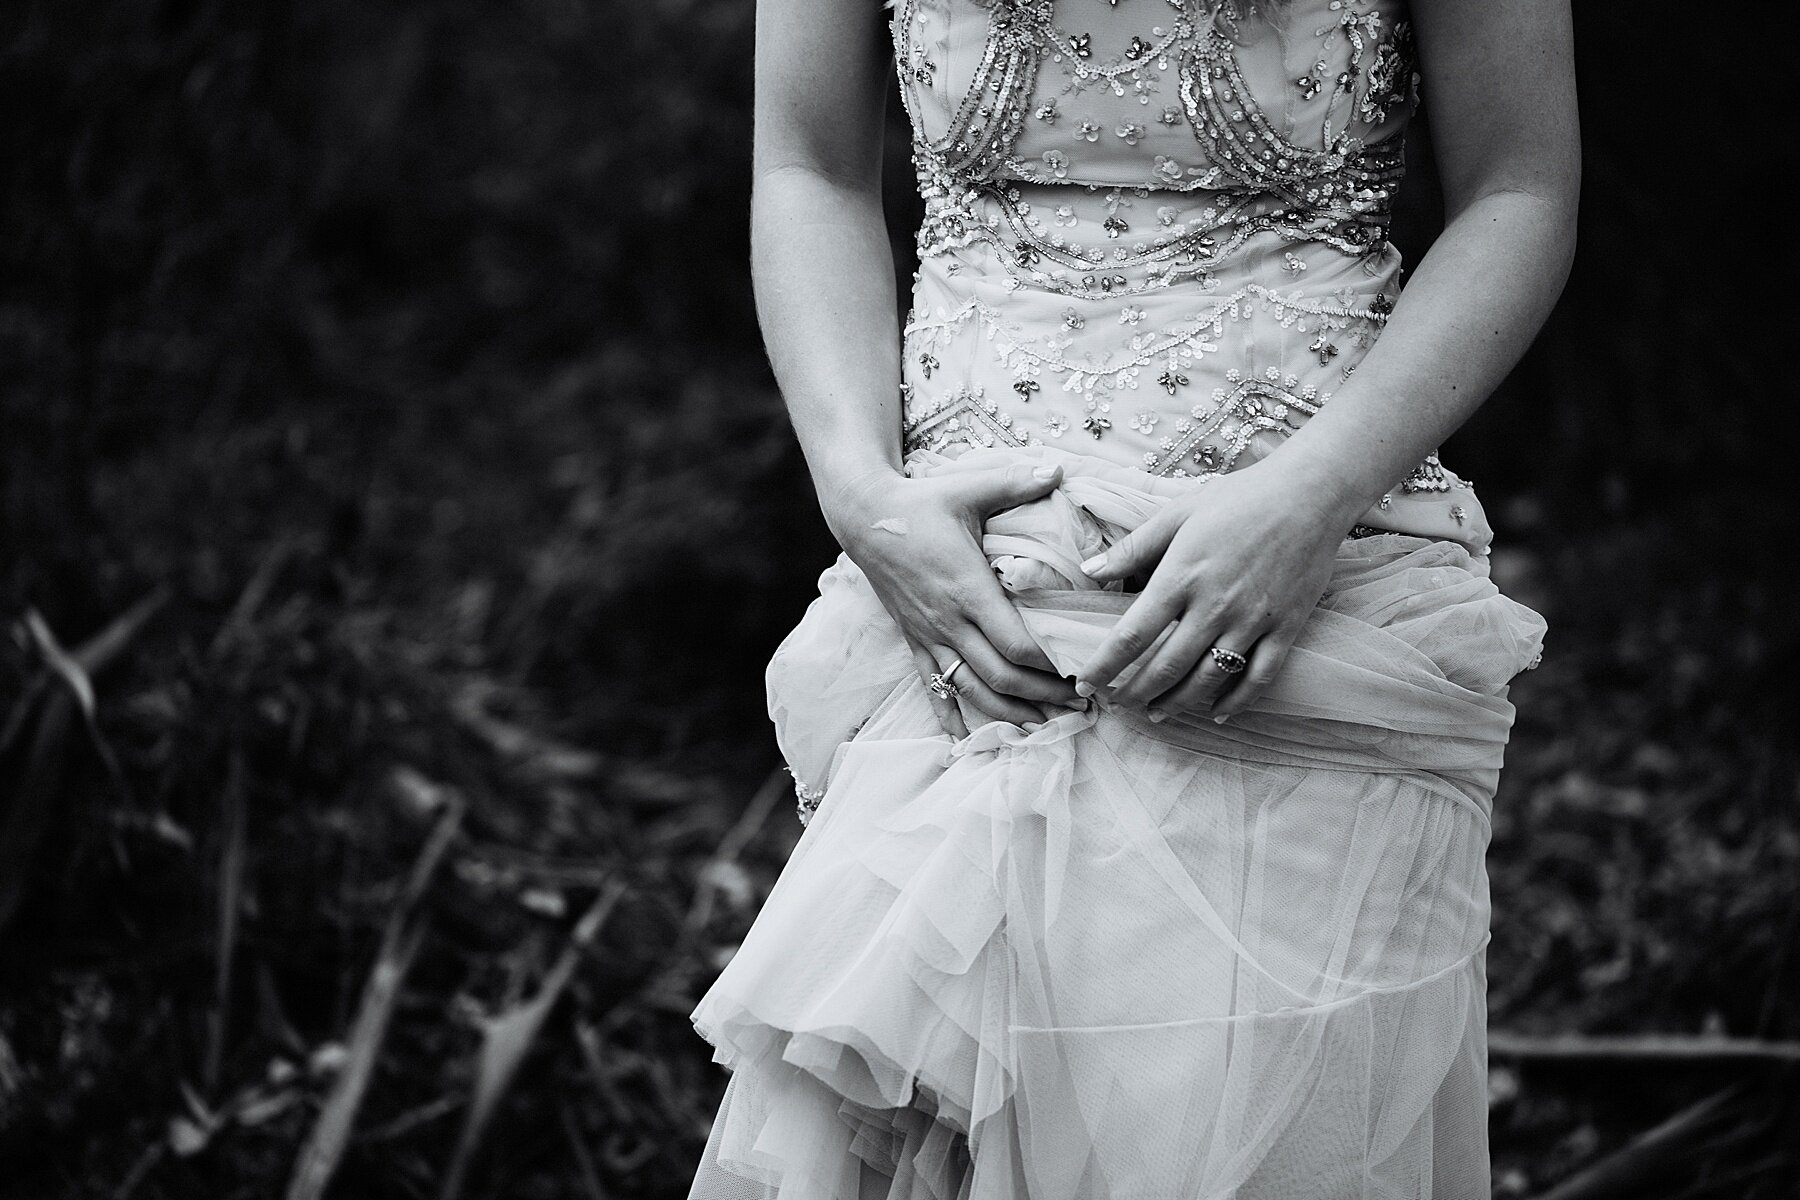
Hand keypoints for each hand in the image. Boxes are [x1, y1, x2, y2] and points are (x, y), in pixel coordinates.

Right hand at [826, 462, 1083, 735]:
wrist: (863, 517)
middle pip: (1001, 678)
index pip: (1015, 644)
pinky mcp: (914, 642)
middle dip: (1043, 698)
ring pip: (971, 692)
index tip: (1084, 670)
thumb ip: (1015, 482)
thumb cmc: (920, 502)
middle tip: (1082, 704)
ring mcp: (929, 636)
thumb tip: (1060, 469)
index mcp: (967, 589)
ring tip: (1047, 726)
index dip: (1051, 665)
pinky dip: (954, 719)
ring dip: (1010, 715)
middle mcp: (948, 621)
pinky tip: (971, 743)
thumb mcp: (969, 487)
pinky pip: (935, 689)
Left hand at [1075, 460, 1346, 720]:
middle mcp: (1213, 606)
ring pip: (1207, 679)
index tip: (1085, 684)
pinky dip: (1235, 702)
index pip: (1131, 635)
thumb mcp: (1178, 513)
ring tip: (1156, 712)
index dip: (1104, 666)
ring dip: (1177, 703)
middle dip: (1135, 692)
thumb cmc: (1240, 498)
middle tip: (1117, 704)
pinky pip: (1257, 678)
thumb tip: (1089, 571)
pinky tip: (1217, 713)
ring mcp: (1252, 621)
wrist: (1311, 493)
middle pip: (1165, 667)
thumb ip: (1133, 548)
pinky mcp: (1285, 628)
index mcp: (1181, 576)